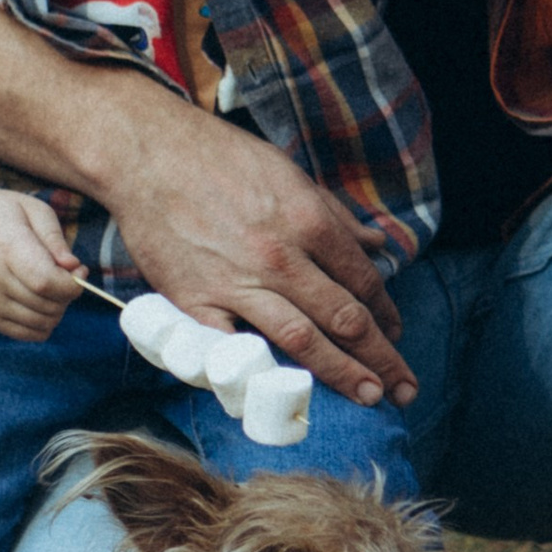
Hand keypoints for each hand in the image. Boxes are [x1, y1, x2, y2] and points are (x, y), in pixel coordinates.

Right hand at [0, 183, 87, 338]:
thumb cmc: (2, 215)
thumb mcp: (33, 209)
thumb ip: (55, 238)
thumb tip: (74, 268)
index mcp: (7, 248)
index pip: (46, 282)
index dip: (72, 283)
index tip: (80, 270)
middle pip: (48, 305)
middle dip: (68, 294)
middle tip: (65, 275)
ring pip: (43, 323)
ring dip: (58, 309)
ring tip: (50, 286)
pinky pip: (29, 334)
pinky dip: (43, 323)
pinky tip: (40, 301)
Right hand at [112, 96, 415, 408]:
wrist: (147, 155)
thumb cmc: (220, 158)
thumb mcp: (289, 174)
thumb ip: (335, 215)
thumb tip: (376, 245)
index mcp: (309, 221)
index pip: (363, 281)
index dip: (388, 314)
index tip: (397, 335)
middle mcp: (281, 258)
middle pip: (345, 319)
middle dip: (382, 357)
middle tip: (405, 388)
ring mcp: (238, 284)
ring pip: (302, 341)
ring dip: (342, 374)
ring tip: (370, 397)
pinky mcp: (196, 303)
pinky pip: (234, 350)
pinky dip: (260, 375)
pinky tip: (285, 397)